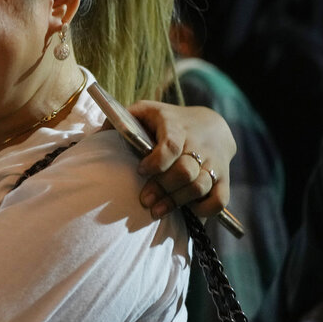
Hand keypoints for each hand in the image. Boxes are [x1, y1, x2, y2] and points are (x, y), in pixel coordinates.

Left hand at [128, 101, 235, 218]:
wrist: (211, 125)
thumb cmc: (168, 120)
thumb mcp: (146, 111)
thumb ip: (123, 119)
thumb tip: (98, 134)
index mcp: (176, 126)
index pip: (172, 145)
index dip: (157, 161)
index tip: (141, 171)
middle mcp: (198, 144)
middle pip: (184, 171)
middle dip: (162, 188)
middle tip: (144, 200)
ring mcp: (214, 162)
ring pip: (200, 186)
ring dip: (177, 202)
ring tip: (156, 210)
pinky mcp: (224, 178)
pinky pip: (220, 200)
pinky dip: (204, 209)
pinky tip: (188, 211)